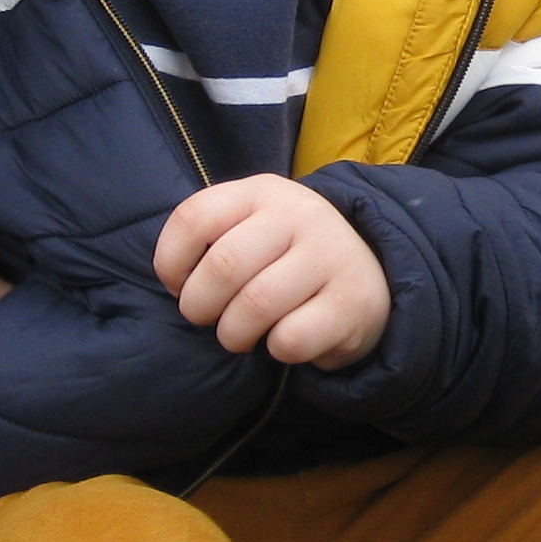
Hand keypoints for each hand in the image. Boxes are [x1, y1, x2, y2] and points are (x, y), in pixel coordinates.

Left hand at [153, 176, 390, 367]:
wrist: (369, 275)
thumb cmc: (287, 257)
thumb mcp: (250, 228)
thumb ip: (210, 240)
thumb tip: (177, 283)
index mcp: (263, 192)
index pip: (194, 218)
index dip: (171, 262)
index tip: (177, 285)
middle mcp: (301, 214)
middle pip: (223, 266)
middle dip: (199, 306)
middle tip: (207, 318)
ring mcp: (332, 255)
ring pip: (256, 305)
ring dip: (234, 334)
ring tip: (240, 335)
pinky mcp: (354, 301)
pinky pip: (291, 338)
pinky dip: (276, 349)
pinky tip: (284, 339)